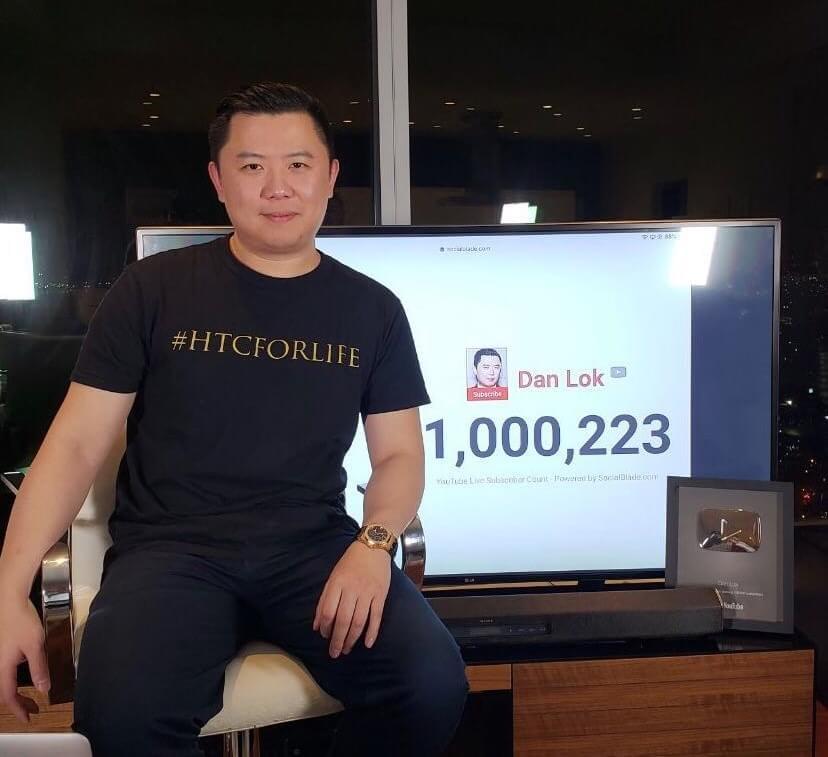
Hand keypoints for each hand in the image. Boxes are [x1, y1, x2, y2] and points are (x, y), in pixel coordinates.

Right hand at [0, 593, 49, 721]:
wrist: (9, 600)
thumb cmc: (21, 620)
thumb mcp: (35, 645)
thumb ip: (39, 667)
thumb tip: (44, 688)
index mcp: (3, 666)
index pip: (8, 695)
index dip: (18, 708)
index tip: (28, 718)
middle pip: (4, 690)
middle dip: (17, 702)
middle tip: (31, 709)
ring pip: (3, 681)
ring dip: (15, 691)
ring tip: (29, 696)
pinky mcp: (1, 648)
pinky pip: (4, 670)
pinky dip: (12, 678)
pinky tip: (22, 672)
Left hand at [313, 542, 391, 657]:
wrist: (373, 547)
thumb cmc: (350, 563)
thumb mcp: (333, 577)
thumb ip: (324, 600)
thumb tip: (316, 625)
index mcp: (337, 584)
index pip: (328, 611)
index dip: (324, 627)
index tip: (324, 636)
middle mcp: (352, 589)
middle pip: (343, 620)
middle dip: (337, 640)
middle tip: (334, 653)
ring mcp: (367, 592)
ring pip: (359, 621)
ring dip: (352, 639)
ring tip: (347, 649)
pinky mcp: (380, 595)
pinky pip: (376, 616)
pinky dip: (372, 631)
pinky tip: (368, 643)